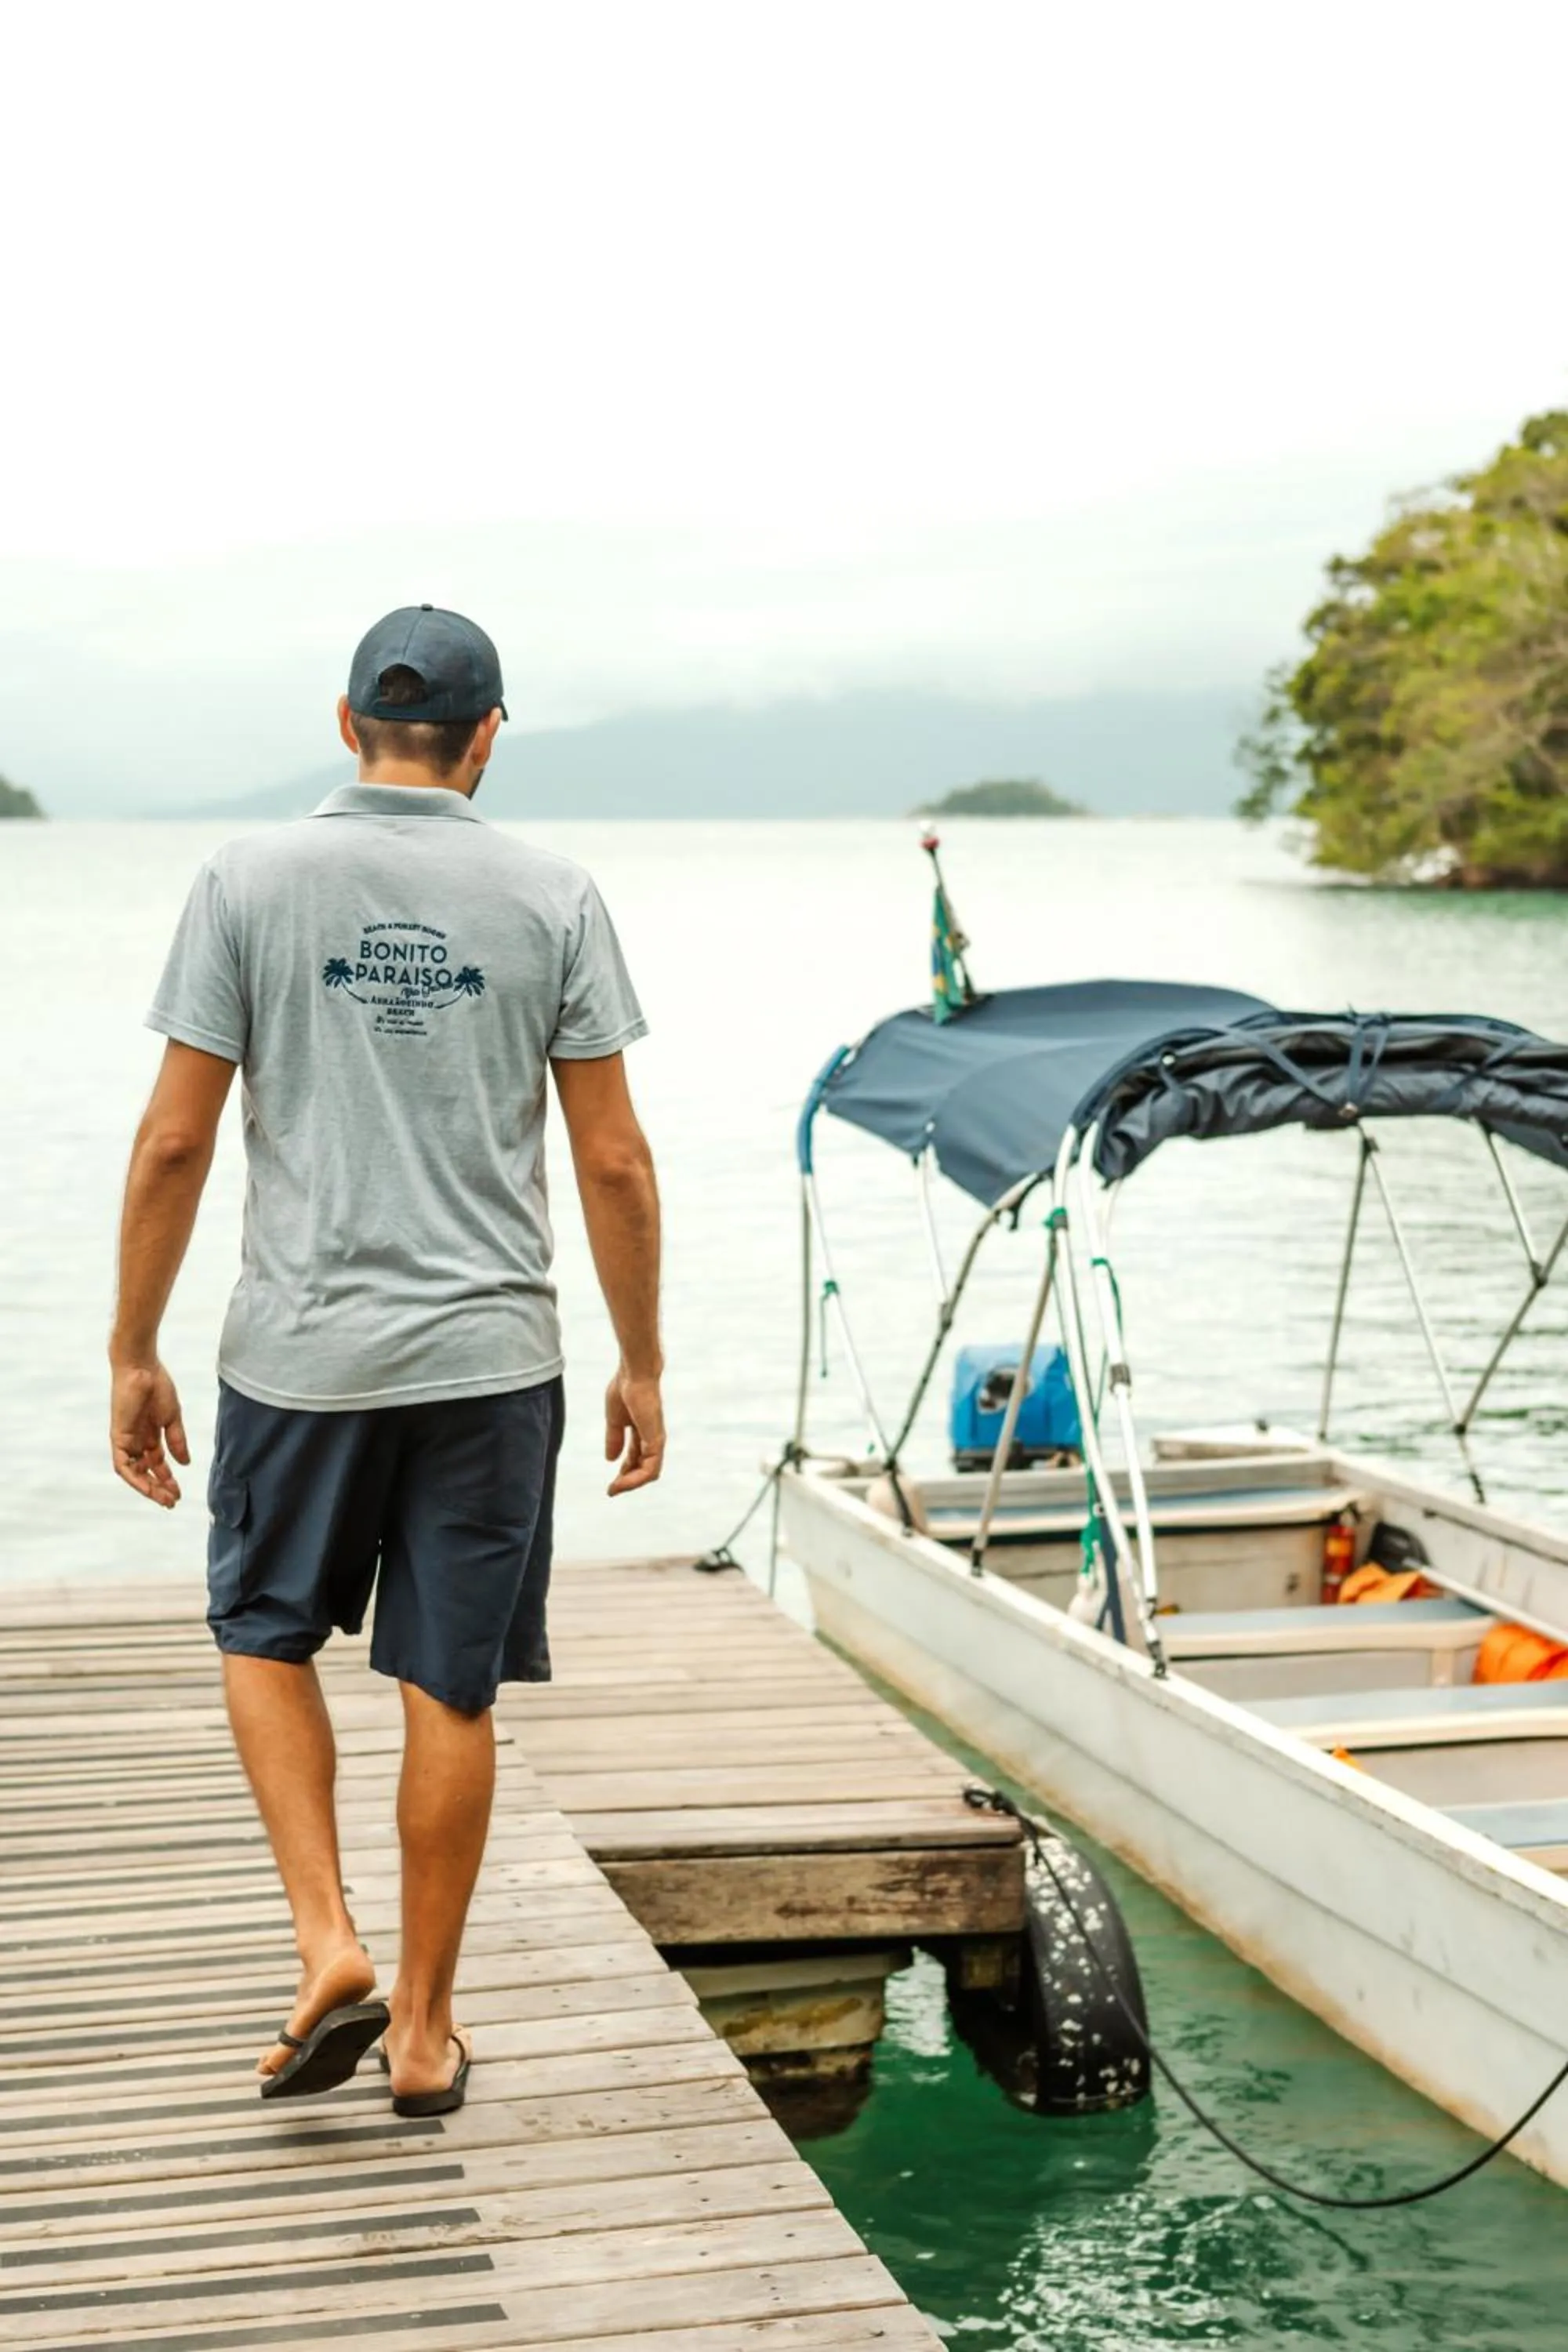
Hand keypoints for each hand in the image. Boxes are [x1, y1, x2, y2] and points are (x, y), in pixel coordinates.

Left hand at [110, 1359, 188, 1507]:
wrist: (142, 1367)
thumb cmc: (157, 1386)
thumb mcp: (172, 1418)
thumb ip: (177, 1441)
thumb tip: (185, 1463)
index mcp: (150, 1434)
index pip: (157, 1463)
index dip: (168, 1478)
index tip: (179, 1492)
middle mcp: (136, 1440)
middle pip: (146, 1470)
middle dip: (159, 1487)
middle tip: (173, 1501)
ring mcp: (126, 1439)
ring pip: (134, 1472)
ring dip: (148, 1487)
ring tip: (164, 1498)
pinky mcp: (118, 1436)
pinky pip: (122, 1464)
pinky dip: (133, 1477)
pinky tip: (147, 1488)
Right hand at [605, 1365, 665, 1495]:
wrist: (634, 1374)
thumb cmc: (625, 1389)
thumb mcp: (615, 1420)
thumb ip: (614, 1438)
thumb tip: (610, 1459)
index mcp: (642, 1432)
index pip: (636, 1459)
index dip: (624, 1472)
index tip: (611, 1484)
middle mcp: (652, 1438)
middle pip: (644, 1469)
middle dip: (628, 1482)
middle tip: (612, 1490)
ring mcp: (656, 1440)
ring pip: (649, 1473)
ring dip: (631, 1484)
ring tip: (615, 1489)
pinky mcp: (656, 1440)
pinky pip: (650, 1468)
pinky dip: (635, 1478)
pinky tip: (621, 1481)